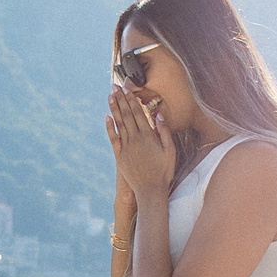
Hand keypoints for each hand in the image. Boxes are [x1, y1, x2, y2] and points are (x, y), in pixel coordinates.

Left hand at [106, 84, 173, 199]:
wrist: (150, 190)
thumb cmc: (163, 171)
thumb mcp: (170, 150)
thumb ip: (164, 131)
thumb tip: (159, 114)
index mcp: (147, 136)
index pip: (138, 112)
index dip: (131, 99)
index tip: (126, 88)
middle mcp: (135, 139)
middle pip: (126, 115)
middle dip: (120, 99)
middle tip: (114, 86)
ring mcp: (126, 147)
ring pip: (119, 123)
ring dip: (114, 109)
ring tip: (110, 96)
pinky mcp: (120, 155)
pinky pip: (113, 138)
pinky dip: (109, 127)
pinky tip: (106, 117)